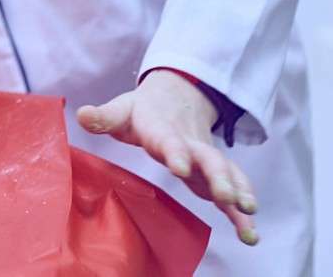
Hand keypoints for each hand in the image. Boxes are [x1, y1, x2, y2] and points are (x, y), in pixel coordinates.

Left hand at [76, 69, 259, 244]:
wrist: (176, 97)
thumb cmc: (142, 110)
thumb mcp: (122, 109)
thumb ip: (104, 116)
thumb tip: (81, 115)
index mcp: (164, 130)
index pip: (170, 142)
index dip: (175, 153)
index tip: (180, 168)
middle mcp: (191, 146)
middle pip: (208, 160)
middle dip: (219, 178)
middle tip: (227, 197)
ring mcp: (206, 160)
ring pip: (228, 175)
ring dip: (239, 193)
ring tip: (249, 215)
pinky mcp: (214, 173)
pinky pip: (234, 189)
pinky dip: (241, 211)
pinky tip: (251, 235)